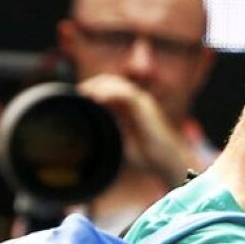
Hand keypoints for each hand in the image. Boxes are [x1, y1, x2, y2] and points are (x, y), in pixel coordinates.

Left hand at [77, 73, 195, 184]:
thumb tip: (88, 133)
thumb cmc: (147, 156)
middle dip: (93, 84)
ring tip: (85, 93)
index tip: (78, 97)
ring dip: (99, 86)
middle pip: (111, 81)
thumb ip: (108, 132)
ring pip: (117, 84)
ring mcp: (142, 102)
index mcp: (130, 108)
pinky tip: (98, 98)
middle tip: (78, 93)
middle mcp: (136, 101)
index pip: (109, 89)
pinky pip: (126, 94)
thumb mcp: (121, 142)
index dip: (92, 90)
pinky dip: (110, 93)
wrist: (167, 161)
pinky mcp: (146, 106)